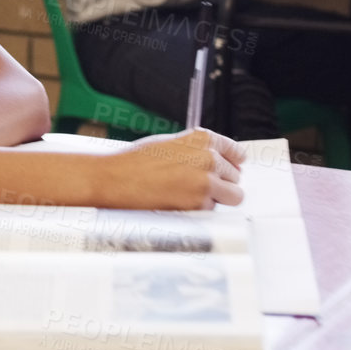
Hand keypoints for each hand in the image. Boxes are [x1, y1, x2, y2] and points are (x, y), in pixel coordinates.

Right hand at [97, 129, 245, 209]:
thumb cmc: (135, 161)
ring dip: (216, 198)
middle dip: (222, 182)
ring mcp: (206, 182)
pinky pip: (211, 211)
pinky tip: (177, 201)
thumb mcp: (169, 144)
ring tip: (189, 195)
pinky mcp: (200, 204)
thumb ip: (196, 150)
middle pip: (236, 177)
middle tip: (197, 185)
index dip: (233, 162)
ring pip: (232, 196)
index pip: (235, 151)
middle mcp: (209, 158)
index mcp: (202, 139)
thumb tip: (218, 162)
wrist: (114, 178)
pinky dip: (199, 210)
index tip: (233, 167)